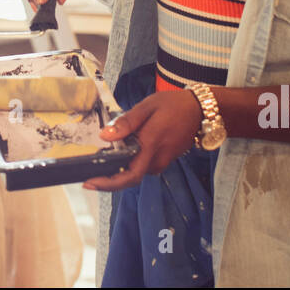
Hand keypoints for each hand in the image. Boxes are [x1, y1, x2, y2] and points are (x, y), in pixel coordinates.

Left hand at [82, 91, 204, 191]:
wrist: (201, 110)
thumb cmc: (173, 105)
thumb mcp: (147, 106)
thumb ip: (126, 122)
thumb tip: (104, 136)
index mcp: (150, 145)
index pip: (129, 175)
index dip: (108, 184)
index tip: (90, 183)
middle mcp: (156, 159)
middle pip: (129, 176)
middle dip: (108, 177)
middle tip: (88, 171)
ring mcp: (162, 161)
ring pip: (136, 170)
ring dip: (119, 167)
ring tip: (102, 156)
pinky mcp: (164, 159)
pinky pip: (143, 164)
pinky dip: (130, 161)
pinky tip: (122, 149)